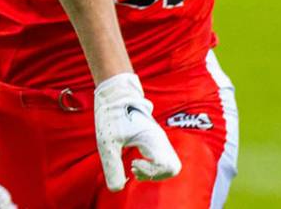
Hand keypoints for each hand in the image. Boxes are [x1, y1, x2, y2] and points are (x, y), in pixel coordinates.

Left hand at [93, 73, 180, 190]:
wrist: (116, 93)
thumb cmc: (111, 114)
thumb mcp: (107, 143)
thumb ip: (112, 167)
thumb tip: (117, 188)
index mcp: (152, 139)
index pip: (167, 166)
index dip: (151, 172)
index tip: (132, 163)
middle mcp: (160, 140)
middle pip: (173, 168)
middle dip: (156, 175)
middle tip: (135, 167)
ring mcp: (160, 139)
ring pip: (170, 164)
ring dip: (155, 171)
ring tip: (134, 165)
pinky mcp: (156, 140)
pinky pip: (164, 158)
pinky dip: (153, 165)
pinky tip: (136, 160)